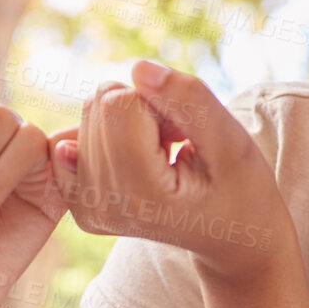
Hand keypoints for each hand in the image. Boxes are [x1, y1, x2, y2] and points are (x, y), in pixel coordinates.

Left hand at [50, 62, 292, 280]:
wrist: (232, 239)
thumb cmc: (240, 190)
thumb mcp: (231, 142)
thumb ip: (189, 101)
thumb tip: (138, 68)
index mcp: (140, 194)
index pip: (122, 104)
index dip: (161, 104)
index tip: (185, 136)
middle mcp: (103, 205)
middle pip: (100, 107)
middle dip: (143, 111)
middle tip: (175, 145)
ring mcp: (86, 208)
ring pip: (88, 116)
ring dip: (129, 124)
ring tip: (162, 157)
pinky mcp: (80, 204)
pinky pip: (68, 140)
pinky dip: (103, 136)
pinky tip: (133, 159)